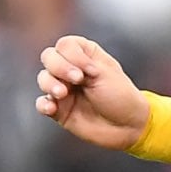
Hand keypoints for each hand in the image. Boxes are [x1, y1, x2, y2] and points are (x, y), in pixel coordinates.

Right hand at [34, 34, 149, 151]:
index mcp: (86, 56)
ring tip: (62, 94)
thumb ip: (81, 63)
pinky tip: (51, 107)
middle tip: (77, 79)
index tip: (89, 69)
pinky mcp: (60, 109)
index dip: (72, 55)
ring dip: (50, 84)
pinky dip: (43, 104)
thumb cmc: (121, 97)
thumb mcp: (105, 74)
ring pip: (44, 79)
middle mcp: (72, 70)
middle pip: (49, 57)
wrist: (128, 126)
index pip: (65, 45)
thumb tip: (60, 63)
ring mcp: (65, 89)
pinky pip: (42, 103)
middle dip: (58, 66)